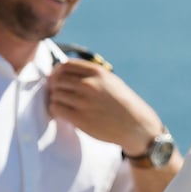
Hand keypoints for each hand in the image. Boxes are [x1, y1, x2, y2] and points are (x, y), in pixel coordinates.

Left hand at [46, 58, 162, 152]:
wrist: (136, 126)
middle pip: (57, 79)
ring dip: (55, 99)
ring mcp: (84, 101)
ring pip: (55, 94)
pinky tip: (62, 114)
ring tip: (62, 105)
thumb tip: (66, 73)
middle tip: (57, 94)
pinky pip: (56, 108)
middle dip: (54, 86)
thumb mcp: (111, 81)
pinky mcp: (80, 118)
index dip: (57, 73)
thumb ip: (91, 75)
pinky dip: (55, 110)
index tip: (57, 79)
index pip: (65, 66)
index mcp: (97, 72)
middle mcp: (89, 84)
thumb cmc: (124, 104)